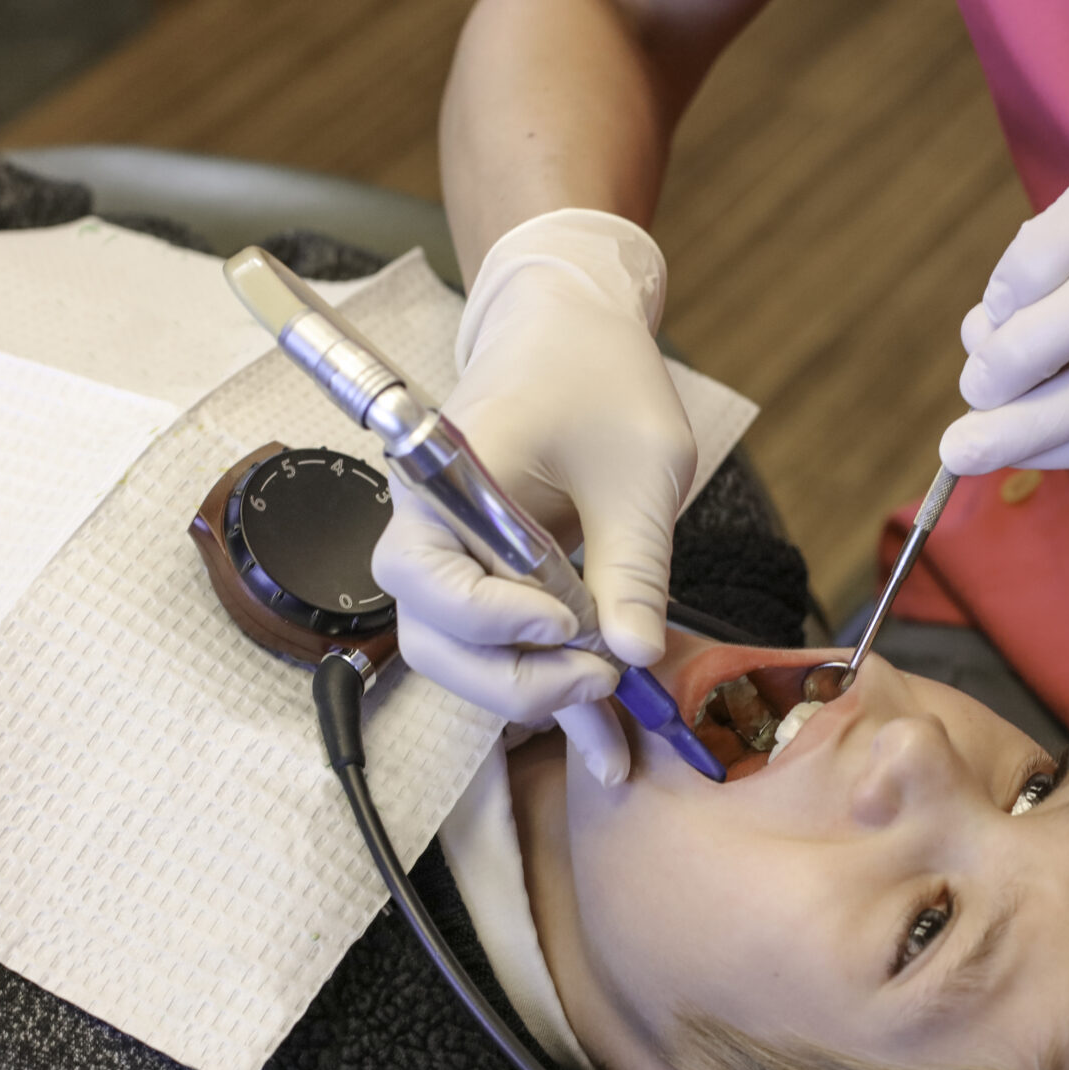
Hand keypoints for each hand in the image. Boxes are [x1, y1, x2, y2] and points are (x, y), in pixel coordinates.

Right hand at [372, 209, 697, 781]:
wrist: (575, 331)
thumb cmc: (601, 375)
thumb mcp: (639, 468)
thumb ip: (633, 561)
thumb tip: (635, 652)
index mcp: (444, 482)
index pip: (429, 579)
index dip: (492, 618)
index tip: (569, 626)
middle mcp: (432, 529)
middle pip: (435, 640)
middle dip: (514, 678)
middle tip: (602, 680)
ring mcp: (457, 560)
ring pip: (462, 659)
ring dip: (532, 696)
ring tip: (613, 714)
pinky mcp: (492, 580)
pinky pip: (503, 648)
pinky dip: (551, 689)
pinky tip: (607, 738)